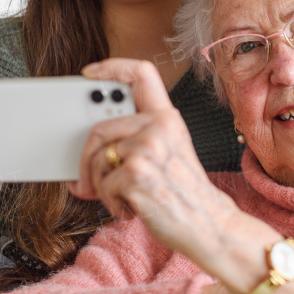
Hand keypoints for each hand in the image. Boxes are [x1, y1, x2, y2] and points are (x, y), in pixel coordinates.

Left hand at [70, 58, 237, 256]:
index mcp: (167, 118)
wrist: (208, 225)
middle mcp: (159, 127)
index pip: (140, 72)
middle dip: (85, 160)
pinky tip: (130, 208)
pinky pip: (103, 185)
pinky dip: (110, 203)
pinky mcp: (137, 174)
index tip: (89, 75)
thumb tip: (95, 146)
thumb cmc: (184, 195)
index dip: (110, 68)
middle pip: (99, 129)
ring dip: (100, 187)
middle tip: (85, 180)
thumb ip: (139, 138)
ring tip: (121, 199)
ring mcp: (148, 149)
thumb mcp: (169, 154)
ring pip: (97, 160)